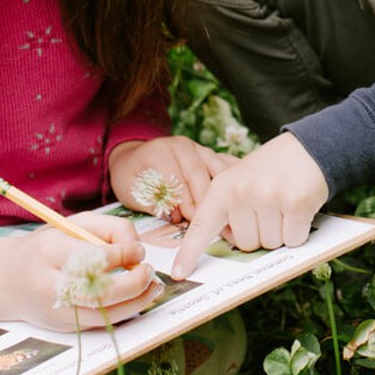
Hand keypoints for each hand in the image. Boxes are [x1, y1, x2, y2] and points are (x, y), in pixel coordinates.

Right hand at [0, 213, 157, 330]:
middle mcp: (48, 284)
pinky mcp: (63, 327)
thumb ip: (109, 229)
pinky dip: (125, 312)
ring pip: (102, 314)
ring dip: (136, 302)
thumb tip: (138, 250)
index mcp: (48, 251)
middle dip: (132, 283)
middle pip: (97, 292)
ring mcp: (55, 311)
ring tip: (153, 287)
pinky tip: (139, 299)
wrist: (7, 280)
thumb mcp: (73, 225)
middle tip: (149, 271)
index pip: (89, 257)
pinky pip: (100, 323)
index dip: (121, 255)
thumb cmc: (48, 246)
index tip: (138, 249)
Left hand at [109, 136, 237, 219]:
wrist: (134, 156)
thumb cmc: (131, 176)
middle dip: (207, 202)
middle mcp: (184, 147)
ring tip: (232, 218)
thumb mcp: (130, 190)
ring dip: (226, 194)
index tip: (192, 223)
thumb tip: (175, 216)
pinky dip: (236, 181)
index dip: (185, 203)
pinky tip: (244, 198)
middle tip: (216, 227)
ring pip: (219, 170)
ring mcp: (201, 149)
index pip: (178, 179)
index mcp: (160, 152)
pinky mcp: (212, 154)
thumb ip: (150, 201)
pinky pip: (229, 165)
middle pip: (201, 175)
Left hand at [170, 133, 328, 278]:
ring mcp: (268, 197)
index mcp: (222, 188)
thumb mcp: (239, 181)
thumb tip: (229, 245)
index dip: (189, 253)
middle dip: (260, 234)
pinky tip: (298, 209)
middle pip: (246, 245)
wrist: (307, 147)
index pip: (201, 227)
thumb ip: (228, 210)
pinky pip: (293, 240)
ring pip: (270, 245)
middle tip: (269, 208)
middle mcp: (241, 192)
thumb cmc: (271, 171)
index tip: (178, 274)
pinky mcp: (295, 203)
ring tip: (283, 205)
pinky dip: (299, 231)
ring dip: (280, 233)